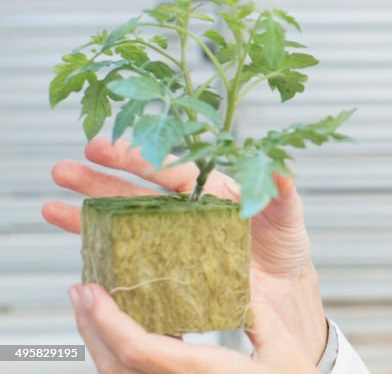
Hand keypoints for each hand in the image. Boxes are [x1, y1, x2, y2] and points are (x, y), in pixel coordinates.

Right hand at [43, 138, 328, 366]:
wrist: (284, 294)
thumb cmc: (285, 247)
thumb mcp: (288, 214)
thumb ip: (281, 190)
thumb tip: (282, 166)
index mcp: (210, 190)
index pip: (170, 169)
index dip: (140, 159)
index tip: (108, 148)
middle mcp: (185, 212)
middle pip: (136, 193)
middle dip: (99, 181)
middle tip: (65, 169)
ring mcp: (171, 242)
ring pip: (123, 223)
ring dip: (87, 215)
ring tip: (52, 207)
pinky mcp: (165, 272)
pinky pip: (128, 262)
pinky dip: (101, 255)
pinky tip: (77, 249)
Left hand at [68, 282, 316, 372]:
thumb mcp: (284, 349)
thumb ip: (257, 314)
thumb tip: (235, 274)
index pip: (142, 351)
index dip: (109, 321)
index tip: (92, 291)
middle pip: (117, 366)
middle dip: (91, 327)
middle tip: (79, 290)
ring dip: (99, 342)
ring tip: (91, 308)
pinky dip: (120, 356)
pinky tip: (124, 334)